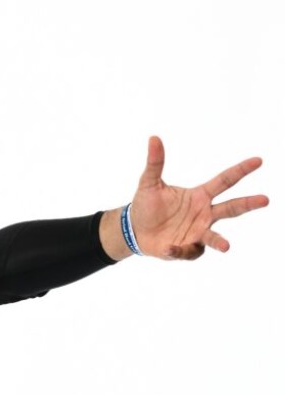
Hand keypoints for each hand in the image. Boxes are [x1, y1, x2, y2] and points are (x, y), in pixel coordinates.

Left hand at [130, 136, 268, 259]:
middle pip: (230, 208)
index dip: (241, 171)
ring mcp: (197, 233)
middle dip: (248, 204)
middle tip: (265, 199)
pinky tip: (168, 247)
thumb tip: (153, 138)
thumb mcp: (149, 183)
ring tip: (226, 246)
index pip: (224, 181)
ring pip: (213, 236)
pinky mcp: (186, 249)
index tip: (258, 161)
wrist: (135, 230)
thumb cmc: (147, 205)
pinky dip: (178, 250)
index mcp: (199, 196)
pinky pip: (187, 251)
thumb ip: (155, 163)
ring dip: (219, 241)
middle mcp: (203, 214)